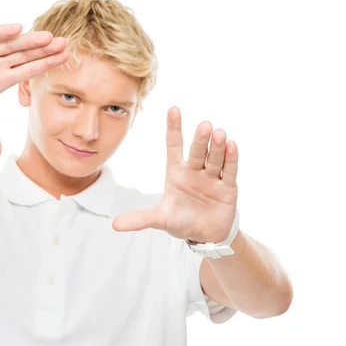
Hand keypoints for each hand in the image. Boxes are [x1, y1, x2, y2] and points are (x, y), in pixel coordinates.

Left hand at [112, 106, 238, 243]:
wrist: (205, 236)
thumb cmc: (180, 221)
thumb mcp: (160, 220)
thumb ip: (140, 219)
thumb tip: (114, 225)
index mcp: (176, 173)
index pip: (174, 146)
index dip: (174, 128)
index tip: (173, 109)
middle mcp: (194, 171)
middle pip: (196, 151)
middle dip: (200, 139)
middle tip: (204, 125)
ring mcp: (212, 178)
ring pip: (213, 158)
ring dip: (217, 146)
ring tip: (219, 133)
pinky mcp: (228, 188)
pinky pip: (229, 171)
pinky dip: (231, 159)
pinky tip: (232, 145)